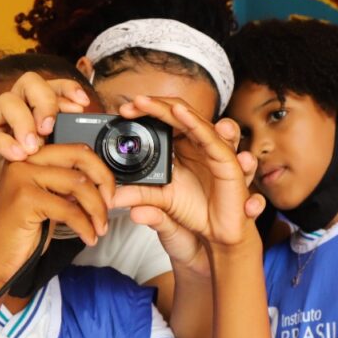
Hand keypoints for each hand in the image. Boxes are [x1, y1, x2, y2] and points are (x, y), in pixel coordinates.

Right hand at [0, 73, 91, 220]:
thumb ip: (66, 172)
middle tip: (54, 126)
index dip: (66, 89)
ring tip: (36, 145)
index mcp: (26, 119)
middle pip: (28, 84)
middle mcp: (6, 116)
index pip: (48, 90)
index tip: (83, 104)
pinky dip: (4, 142)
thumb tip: (103, 176)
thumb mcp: (38, 177)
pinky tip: (18, 155)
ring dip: (25, 120)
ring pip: (6, 102)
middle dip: (46, 99)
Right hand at [0, 144, 114, 285]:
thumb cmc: (22, 233)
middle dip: (104, 181)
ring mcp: (22, 178)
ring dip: (97, 209)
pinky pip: (70, 210)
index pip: (76, 150)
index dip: (100, 170)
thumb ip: (69, 186)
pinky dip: (86, 226)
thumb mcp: (50, 202)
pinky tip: (88, 237)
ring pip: (79, 184)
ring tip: (100, 228)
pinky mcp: (24, 199)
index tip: (109, 193)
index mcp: (31, 158)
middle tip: (111, 203)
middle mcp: (24, 161)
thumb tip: (103, 183)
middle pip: (80, 157)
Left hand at [111, 96, 263, 271]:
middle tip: (132, 103)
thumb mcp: (160, 202)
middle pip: (176, 112)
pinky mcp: (226, 160)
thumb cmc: (196, 212)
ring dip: (169, 107)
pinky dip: (195, 123)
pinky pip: (211, 137)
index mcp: (183, 146)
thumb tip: (110, 197)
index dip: (145, 113)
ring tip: (146, 102)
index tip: (123, 112)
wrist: (218, 235)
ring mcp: (213, 148)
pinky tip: (179, 114)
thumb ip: (139, 196)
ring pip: (192, 118)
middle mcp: (197, 142)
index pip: (164, 119)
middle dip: (153, 105)